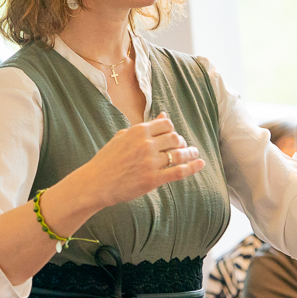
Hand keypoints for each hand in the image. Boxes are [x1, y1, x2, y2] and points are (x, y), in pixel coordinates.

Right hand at [86, 112, 204, 206]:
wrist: (96, 182)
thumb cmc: (108, 159)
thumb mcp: (123, 137)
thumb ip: (144, 127)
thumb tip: (164, 115)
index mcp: (138, 131)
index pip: (166, 124)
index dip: (172, 130)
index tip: (172, 136)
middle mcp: (146, 144)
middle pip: (175, 138)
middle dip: (181, 142)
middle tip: (182, 147)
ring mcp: (150, 162)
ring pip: (179, 154)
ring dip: (190, 153)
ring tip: (195, 153)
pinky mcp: (153, 179)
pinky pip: (179, 171)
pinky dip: (192, 167)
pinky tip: (200, 164)